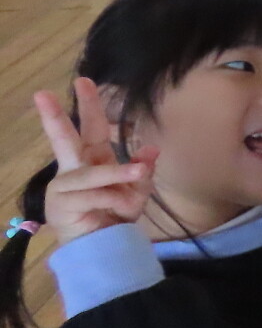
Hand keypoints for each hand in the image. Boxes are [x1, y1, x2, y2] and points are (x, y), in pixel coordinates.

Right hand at [35, 79, 158, 244]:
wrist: (103, 247)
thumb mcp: (136, 191)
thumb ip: (142, 171)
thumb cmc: (114, 215)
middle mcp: (73, 169)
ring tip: (140, 172)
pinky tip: (122, 208)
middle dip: (54, 116)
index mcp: (91, 160)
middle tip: (42, 94)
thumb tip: (151, 148)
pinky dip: (116, 199)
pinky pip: (98, 194)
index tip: (83, 80)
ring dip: (120, 174)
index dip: (88, 105)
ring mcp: (64, 187)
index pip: (90, 128)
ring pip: (94, 173)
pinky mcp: (61, 204)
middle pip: (64, 139)